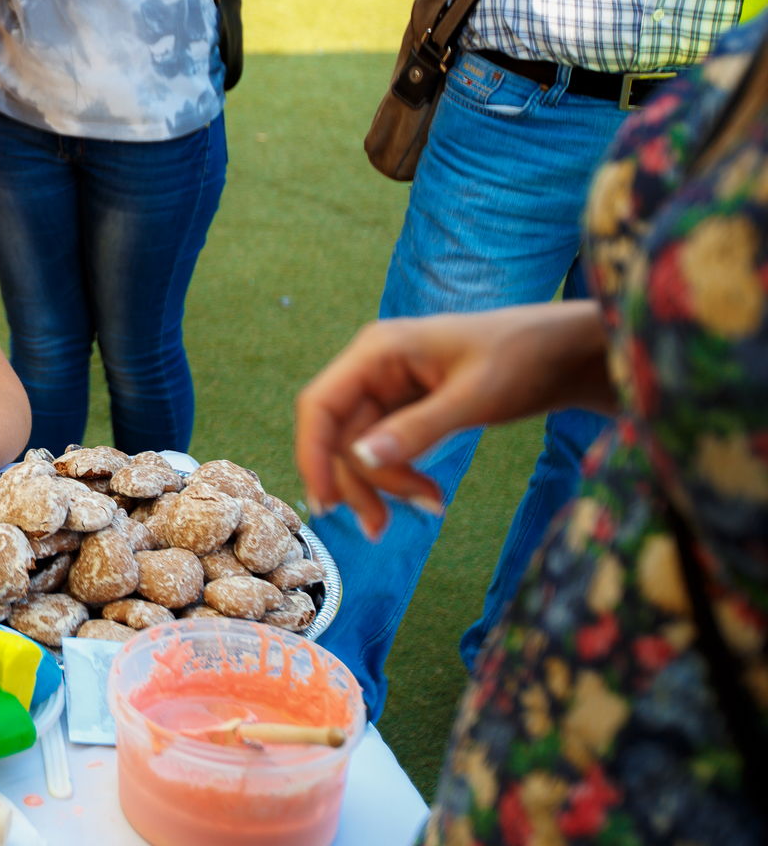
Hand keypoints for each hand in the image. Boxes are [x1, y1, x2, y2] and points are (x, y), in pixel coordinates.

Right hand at [293, 304, 612, 540]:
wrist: (568, 352)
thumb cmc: (525, 358)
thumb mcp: (475, 397)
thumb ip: (418, 429)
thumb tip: (359, 458)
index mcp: (378, 350)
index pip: (320, 404)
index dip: (312, 454)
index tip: (325, 504)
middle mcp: (374, 368)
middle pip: (339, 435)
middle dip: (362, 481)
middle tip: (384, 529)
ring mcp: (389, 388)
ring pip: (361, 448)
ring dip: (386, 484)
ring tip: (432, 507)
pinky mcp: (407, 408)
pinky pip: (386, 449)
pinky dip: (403, 476)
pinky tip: (431, 496)